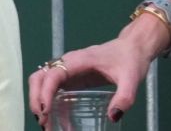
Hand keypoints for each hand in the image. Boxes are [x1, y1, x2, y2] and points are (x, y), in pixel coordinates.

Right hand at [27, 36, 152, 127]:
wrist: (134, 47)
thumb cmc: (130, 59)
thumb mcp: (131, 78)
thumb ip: (124, 97)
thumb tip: (112, 117)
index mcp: (80, 60)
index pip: (53, 74)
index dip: (44, 92)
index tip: (45, 112)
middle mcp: (68, 63)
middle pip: (39, 78)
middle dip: (36, 100)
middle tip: (44, 122)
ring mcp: (68, 70)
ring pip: (42, 83)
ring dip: (39, 103)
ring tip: (48, 125)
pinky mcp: (71, 78)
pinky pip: (53, 90)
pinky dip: (51, 106)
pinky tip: (61, 122)